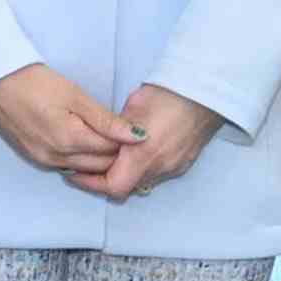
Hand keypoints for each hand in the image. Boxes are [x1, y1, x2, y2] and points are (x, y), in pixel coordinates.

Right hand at [0, 62, 134, 184]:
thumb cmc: (33, 82)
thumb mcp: (74, 95)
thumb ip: (106, 120)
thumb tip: (139, 136)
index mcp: (69, 141)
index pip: (112, 152)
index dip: (127, 141)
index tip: (132, 125)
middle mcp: (56, 158)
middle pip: (100, 166)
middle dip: (116, 153)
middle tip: (121, 130)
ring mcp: (43, 160)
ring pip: (84, 168)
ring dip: (98, 157)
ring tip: (103, 134)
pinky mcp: (33, 157)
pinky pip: (67, 165)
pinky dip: (80, 157)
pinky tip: (82, 139)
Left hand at [83, 84, 224, 203]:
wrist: (205, 93)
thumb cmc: (166, 95)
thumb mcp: (132, 108)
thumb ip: (114, 131)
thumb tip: (101, 142)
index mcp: (143, 154)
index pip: (113, 186)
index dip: (90, 183)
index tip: (74, 173)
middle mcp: (160, 167)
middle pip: (126, 187)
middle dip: (104, 180)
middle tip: (85, 167)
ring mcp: (174, 167)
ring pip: (141, 182)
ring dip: (124, 175)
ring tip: (108, 159)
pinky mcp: (183, 163)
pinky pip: (157, 175)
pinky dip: (141, 170)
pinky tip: (134, 156)